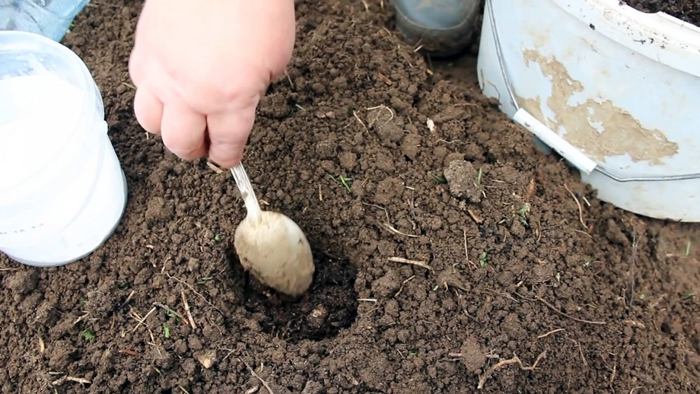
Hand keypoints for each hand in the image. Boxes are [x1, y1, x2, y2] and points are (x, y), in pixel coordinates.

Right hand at [128, 0, 295, 167]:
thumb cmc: (256, 6)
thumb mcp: (277, 60)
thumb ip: (255, 90)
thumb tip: (240, 104)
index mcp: (230, 99)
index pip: (225, 146)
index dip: (227, 158)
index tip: (226, 160)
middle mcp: (191, 93)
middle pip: (181, 143)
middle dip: (195, 151)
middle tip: (203, 146)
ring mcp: (162, 72)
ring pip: (150, 122)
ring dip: (167, 128)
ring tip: (180, 122)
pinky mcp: (143, 50)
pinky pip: (139, 87)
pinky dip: (152, 94)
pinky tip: (166, 88)